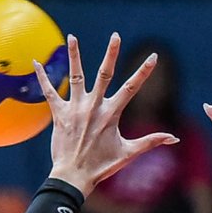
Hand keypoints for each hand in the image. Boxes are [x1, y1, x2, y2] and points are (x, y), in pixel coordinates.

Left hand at [36, 33, 178, 195]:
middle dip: (111, 54)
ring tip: (73, 37)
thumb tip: (174, 139)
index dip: (144, 72)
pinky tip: (37, 61)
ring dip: (74, 56)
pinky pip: (49, 92)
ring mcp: (75, 109)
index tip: (153, 57)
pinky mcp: (59, 114)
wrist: (73, 176)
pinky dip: (42, 77)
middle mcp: (93, 107)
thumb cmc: (102, 166)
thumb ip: (151, 141)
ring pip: (75, 76)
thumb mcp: (129, 153)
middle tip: (116, 35)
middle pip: (104, 74)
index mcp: (111, 114)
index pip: (131, 88)